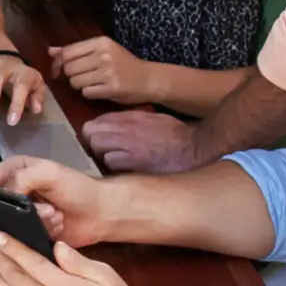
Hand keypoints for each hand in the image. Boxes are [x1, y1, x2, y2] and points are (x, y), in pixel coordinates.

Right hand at [0, 155, 117, 248]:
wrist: (103, 213)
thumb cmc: (77, 187)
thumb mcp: (49, 173)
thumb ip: (22, 178)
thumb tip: (3, 195)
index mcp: (13, 172)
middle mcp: (14, 192)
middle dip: (13, 211)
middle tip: (35, 212)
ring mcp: (22, 215)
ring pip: (9, 224)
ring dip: (32, 221)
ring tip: (54, 216)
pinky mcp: (30, 233)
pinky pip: (22, 237)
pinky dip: (39, 232)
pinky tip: (56, 226)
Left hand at [49, 36, 158, 106]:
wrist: (148, 79)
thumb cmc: (123, 64)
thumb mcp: (102, 51)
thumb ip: (76, 50)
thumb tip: (50, 51)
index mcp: (101, 42)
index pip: (68, 52)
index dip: (59, 63)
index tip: (60, 70)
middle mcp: (104, 55)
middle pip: (69, 68)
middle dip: (70, 75)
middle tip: (82, 77)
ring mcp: (108, 72)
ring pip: (75, 82)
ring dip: (79, 85)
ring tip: (92, 83)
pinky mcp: (111, 88)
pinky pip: (86, 93)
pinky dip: (89, 93)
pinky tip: (99, 90)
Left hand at [82, 107, 197, 174]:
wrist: (195, 147)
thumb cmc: (176, 136)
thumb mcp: (153, 119)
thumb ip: (133, 120)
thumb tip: (114, 125)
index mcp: (132, 117)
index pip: (98, 120)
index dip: (94, 132)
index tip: (99, 140)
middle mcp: (127, 127)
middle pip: (90, 131)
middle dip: (92, 143)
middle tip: (102, 152)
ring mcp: (130, 143)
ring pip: (96, 145)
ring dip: (101, 154)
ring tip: (112, 160)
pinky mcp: (135, 160)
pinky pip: (110, 161)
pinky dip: (112, 166)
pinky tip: (122, 169)